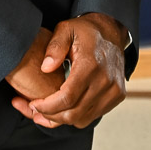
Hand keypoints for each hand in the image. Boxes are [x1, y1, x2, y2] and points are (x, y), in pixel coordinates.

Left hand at [23, 13, 127, 128]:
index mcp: (91, 65)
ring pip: (82, 119)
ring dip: (62, 119)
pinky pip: (92, 116)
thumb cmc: (86, 31)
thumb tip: (45, 68)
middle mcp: (105, 81)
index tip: (33, 104)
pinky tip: (64, 108)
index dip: (47, 106)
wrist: (112, 32)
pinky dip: (76, 117)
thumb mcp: (66, 29)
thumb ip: (54, 47)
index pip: (67, 98)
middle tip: (35, 111)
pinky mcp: (117, 96)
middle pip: (73, 114)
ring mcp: (113, 90)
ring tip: (47, 111)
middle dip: (50, 116)